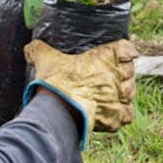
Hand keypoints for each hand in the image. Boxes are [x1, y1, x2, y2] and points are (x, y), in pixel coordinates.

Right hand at [24, 38, 138, 135]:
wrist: (57, 111)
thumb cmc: (55, 82)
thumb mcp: (47, 60)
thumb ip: (41, 50)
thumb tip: (31, 46)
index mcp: (107, 56)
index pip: (127, 49)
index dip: (124, 53)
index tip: (119, 55)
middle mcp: (118, 75)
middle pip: (130, 71)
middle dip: (122, 75)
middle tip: (107, 79)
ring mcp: (119, 95)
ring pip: (130, 92)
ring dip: (123, 93)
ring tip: (110, 95)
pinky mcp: (116, 115)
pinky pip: (128, 114)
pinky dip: (123, 114)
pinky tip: (113, 113)